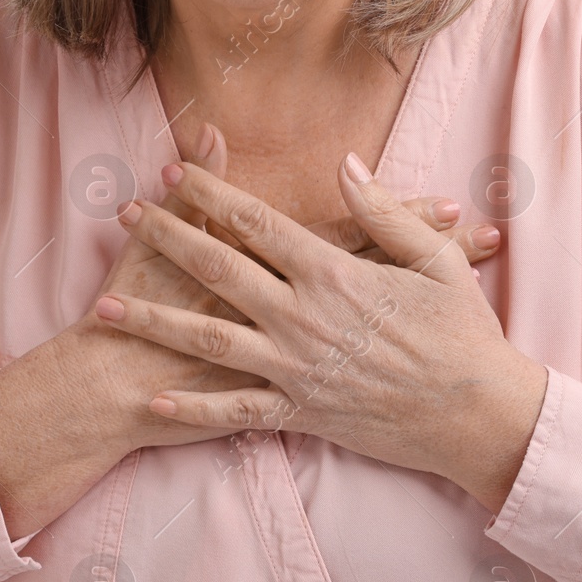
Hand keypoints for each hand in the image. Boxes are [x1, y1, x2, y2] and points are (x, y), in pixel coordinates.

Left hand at [91, 152, 548, 493]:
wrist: (477, 415)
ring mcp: (296, 369)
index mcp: (334, 273)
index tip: (172, 170)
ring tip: (104, 306)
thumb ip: (383, 213)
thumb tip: (345, 166)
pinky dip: (192, 406)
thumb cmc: (463, 334)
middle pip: (217, 269)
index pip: (256, 221)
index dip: (208, 192)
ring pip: (208, 340)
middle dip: (165, 239)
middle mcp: (303, 318)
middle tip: (124, 215)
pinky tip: (152, 397)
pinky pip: (235, 410)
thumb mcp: (435, 261)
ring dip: (153, 319)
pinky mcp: (300, 413)